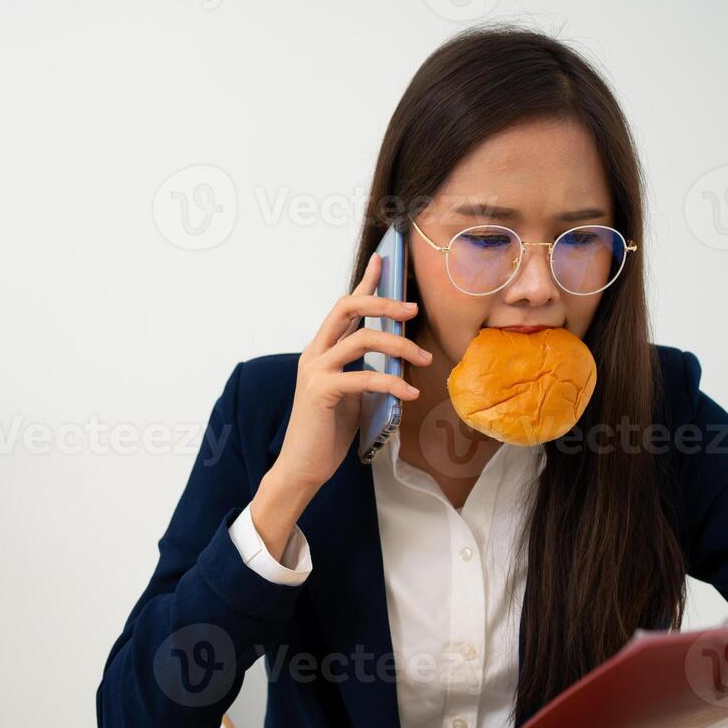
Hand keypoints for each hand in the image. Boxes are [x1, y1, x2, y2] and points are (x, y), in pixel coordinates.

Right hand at [251, 253, 430, 556]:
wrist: (304, 466)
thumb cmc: (328, 432)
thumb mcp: (351, 394)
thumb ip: (363, 370)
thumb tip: (394, 358)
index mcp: (322, 349)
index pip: (346, 306)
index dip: (366, 282)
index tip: (385, 260)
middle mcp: (315, 353)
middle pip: (348, 307)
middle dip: (384, 303)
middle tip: (413, 310)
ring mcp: (315, 370)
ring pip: (362, 339)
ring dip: (398, 347)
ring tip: (424, 360)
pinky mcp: (321, 392)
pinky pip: (363, 377)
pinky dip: (391, 383)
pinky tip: (410, 394)